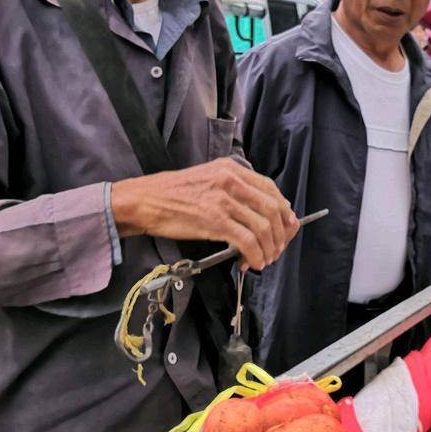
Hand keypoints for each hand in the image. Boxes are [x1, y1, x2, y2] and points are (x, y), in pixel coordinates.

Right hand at [110, 158, 299, 270]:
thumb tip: (260, 212)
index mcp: (232, 169)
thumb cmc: (174, 193)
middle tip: (276, 249)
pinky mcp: (215, 220)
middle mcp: (232, 181)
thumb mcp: (209, 179)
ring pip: (263, 227)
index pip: (271, 190)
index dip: (283, 212)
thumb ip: (234, 190)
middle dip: (280, 234)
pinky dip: (255, 254)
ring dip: (269, 248)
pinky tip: (252, 262)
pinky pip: (247, 240)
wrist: (145, 200)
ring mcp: (224, 200)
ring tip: (264, 259)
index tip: (285, 227)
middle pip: (273, 209)